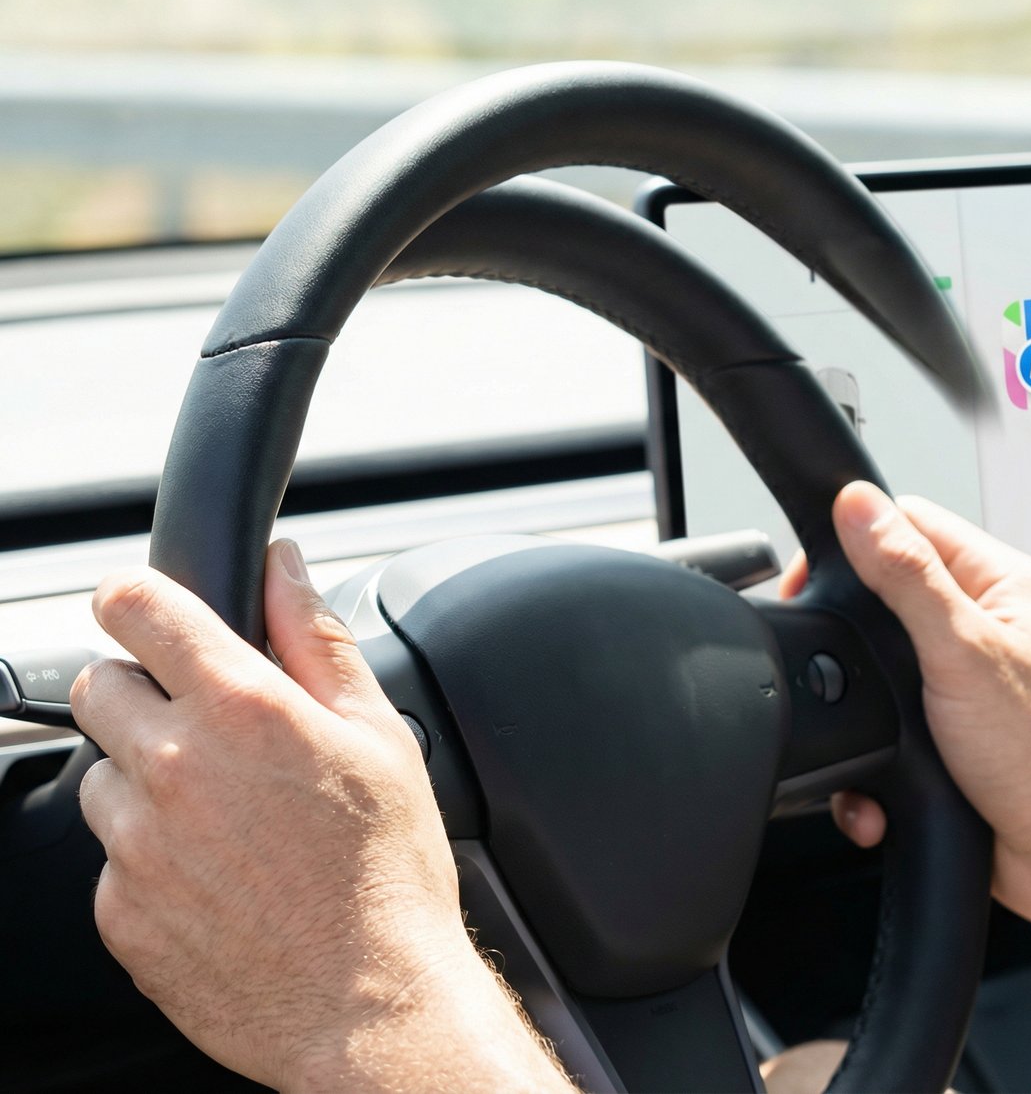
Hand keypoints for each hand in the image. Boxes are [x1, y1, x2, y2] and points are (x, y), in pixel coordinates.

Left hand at [73, 541, 568, 1092]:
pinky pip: (111, 859)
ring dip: (146, 780)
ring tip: (229, 821)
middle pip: (99, 686)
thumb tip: (285, 566)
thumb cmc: (388, 871)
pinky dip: (151, 858)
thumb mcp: (379, 734)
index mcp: (241, 708)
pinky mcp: (117, 911)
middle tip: (214, 734)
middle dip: (146, 692)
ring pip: (100, 776)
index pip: (136, 605)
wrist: (370, 1006)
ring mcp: (134, 844)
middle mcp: (171, 766)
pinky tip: (221, 878)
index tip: (147, 611)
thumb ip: (317, 636)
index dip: (138, 597)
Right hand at [781, 482, 1030, 932]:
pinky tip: (883, 783)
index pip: (911, 523)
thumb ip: (906, 574)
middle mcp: (986, 628)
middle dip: (854, 641)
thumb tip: (858, 505)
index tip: (816, 580)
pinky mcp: (950, 739)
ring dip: (864, 712)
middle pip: (885, 596)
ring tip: (878, 735)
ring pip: (878, 673)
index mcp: (1001, 584)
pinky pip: (887, 730)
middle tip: (841, 666)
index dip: (857, 540)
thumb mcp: (962, 650)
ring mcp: (966, 685)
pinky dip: (873, 762)